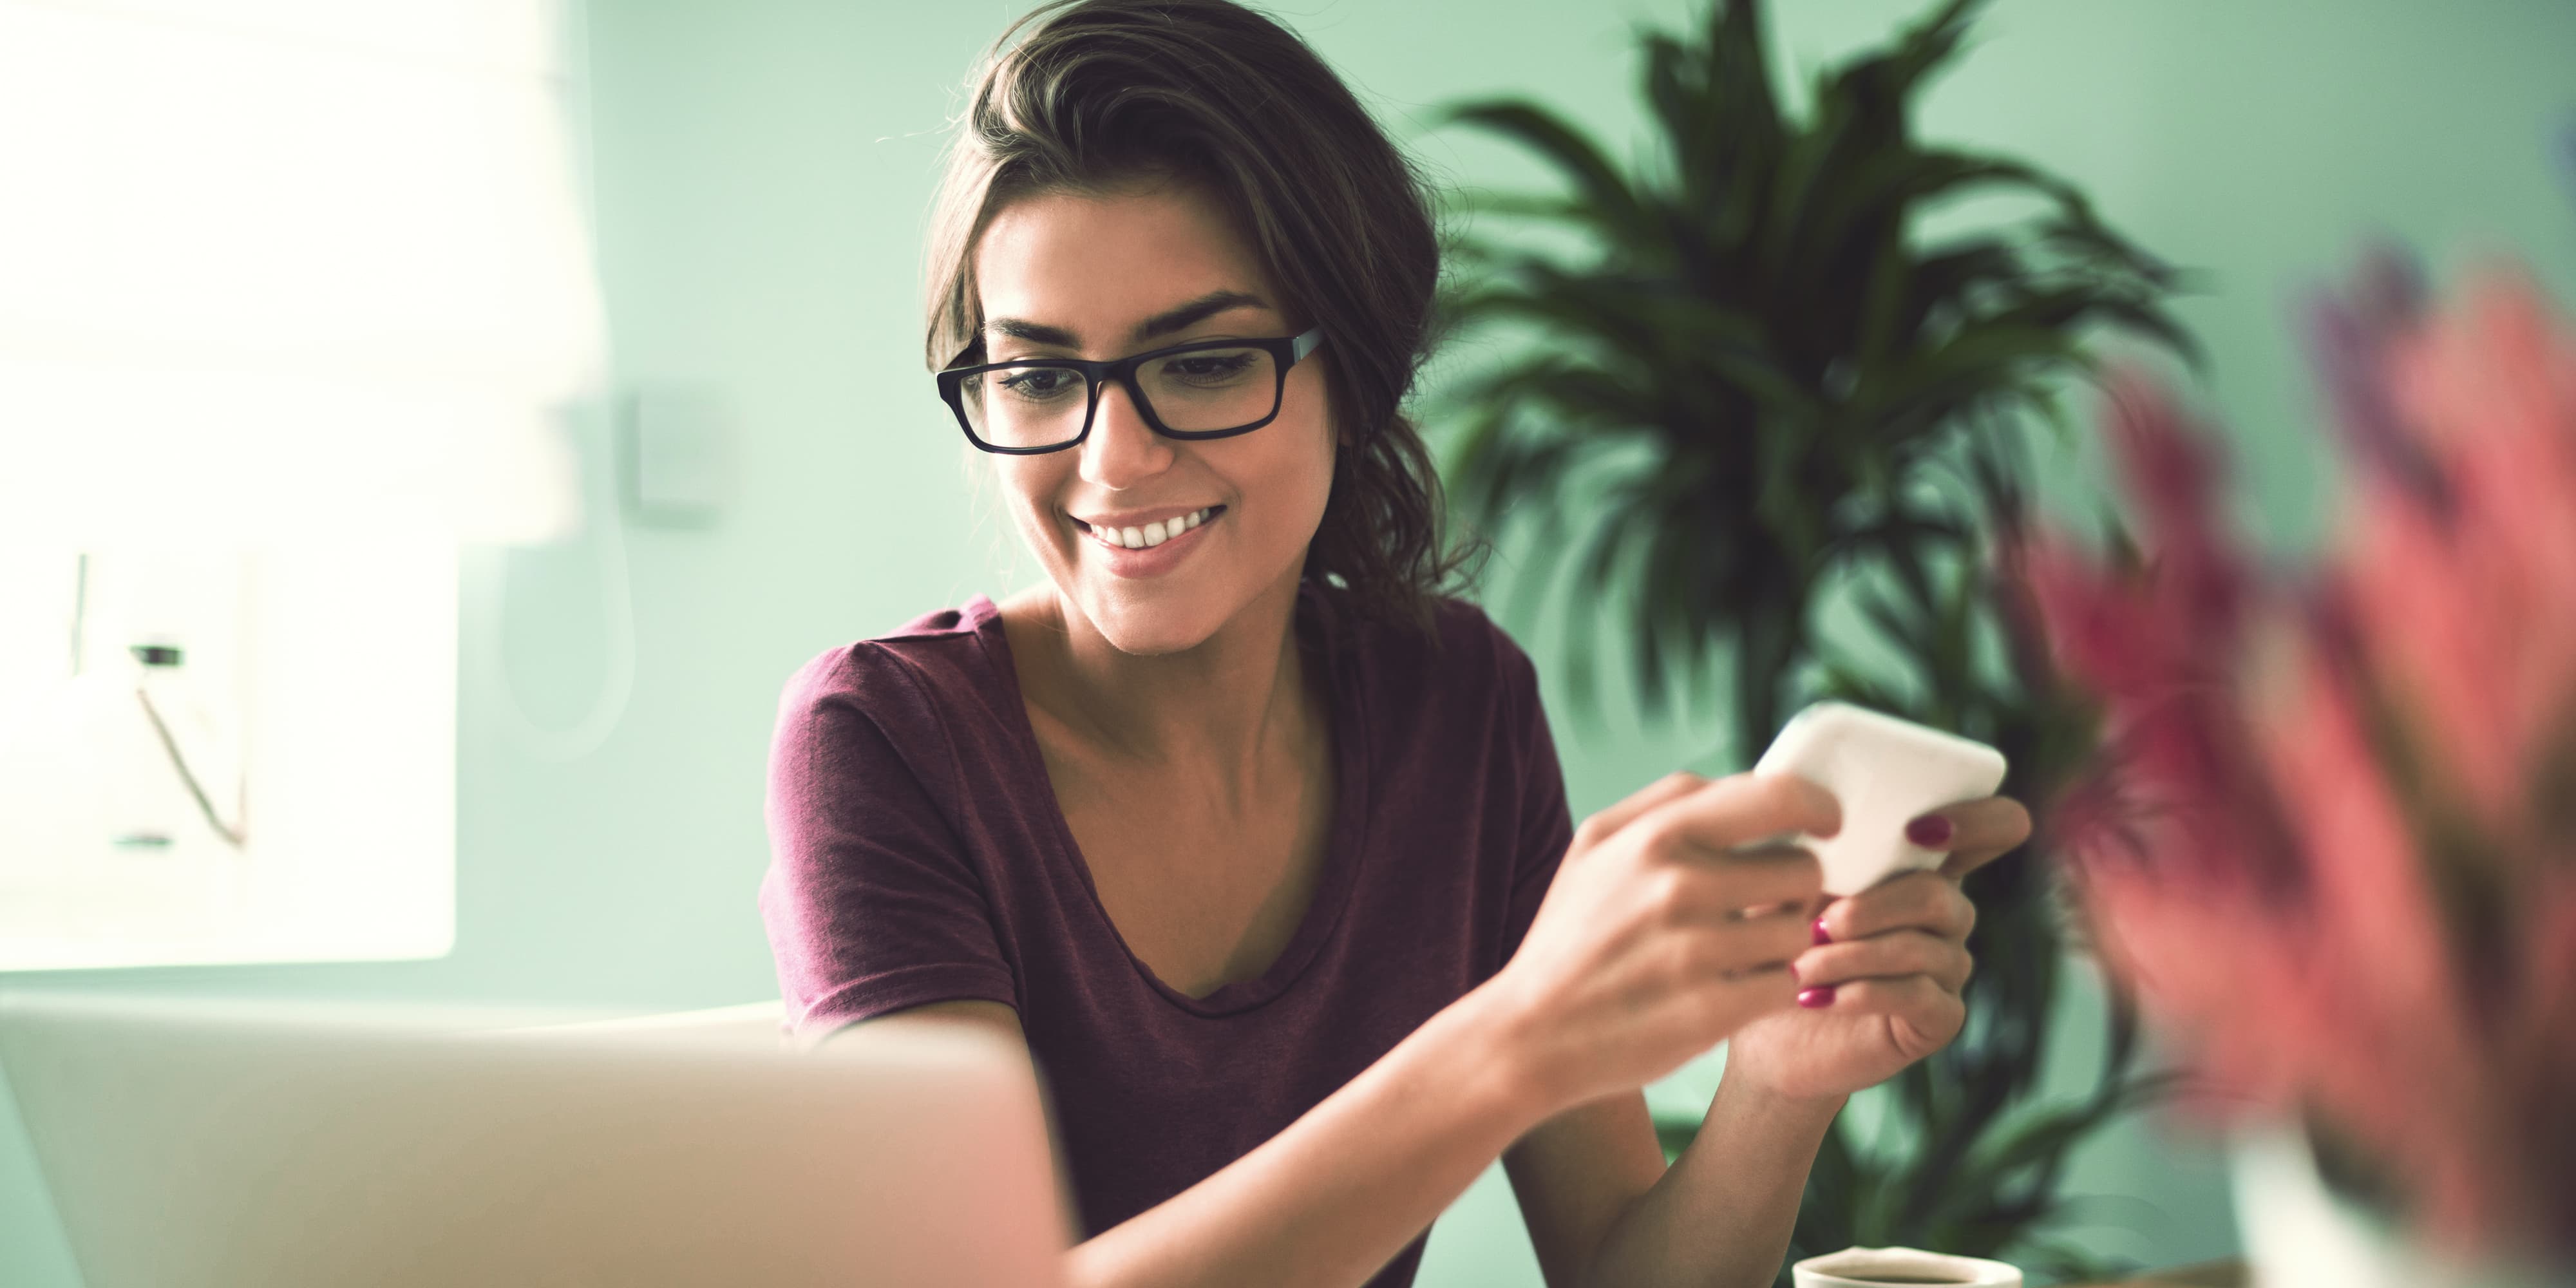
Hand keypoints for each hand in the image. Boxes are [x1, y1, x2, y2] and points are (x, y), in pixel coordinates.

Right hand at [1476, 771, 1836, 1115]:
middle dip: (1794, 888)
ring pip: (1798, 932)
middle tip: (1764, 906)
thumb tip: (1746, 783)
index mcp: (1655, 836)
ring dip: (1780, 944)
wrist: (1530, 1034)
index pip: (1777, 796)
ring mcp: (1697, 952)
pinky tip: (1730, 990)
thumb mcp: (1594, 847)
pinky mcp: (1712, 1012)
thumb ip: (1666, 802)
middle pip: (1803, 869)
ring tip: (1737, 954)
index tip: (1826, 824)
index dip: (1817, 806)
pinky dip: (1768, 990)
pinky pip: (1785, 986)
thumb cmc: (1571, 935)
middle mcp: (1679, 886)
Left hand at [1720, 796, 2032, 1102]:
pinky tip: (1818, 998)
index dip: (1981, 819)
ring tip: (1798, 970)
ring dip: (1850, 956)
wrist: (1763, 1029)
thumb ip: (1807, 850)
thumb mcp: (1782, 889)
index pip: (1993, 829)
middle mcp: (1946, 914)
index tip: (1919, 830)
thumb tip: (1809, 820)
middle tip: (1818, 927)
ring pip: (1920, 948)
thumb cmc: (1774, 945)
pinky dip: (1861, 993)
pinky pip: (1916, 995)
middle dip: (1871, 909)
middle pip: (1940, 896)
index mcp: (1917, 867)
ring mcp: (1949, 967)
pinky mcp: (1941, 1018)